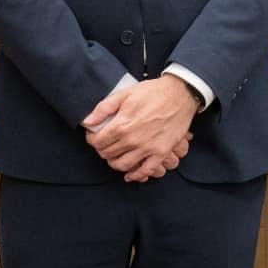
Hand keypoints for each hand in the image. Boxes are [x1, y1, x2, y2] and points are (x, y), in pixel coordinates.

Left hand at [83, 76, 198, 181]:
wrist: (180, 94)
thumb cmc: (153, 92)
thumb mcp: (125, 94)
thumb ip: (104, 108)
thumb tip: (87, 121)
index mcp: (122, 125)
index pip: (98, 141)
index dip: (92, 139)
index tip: (94, 136)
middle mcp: (133, 139)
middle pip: (108, 154)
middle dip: (102, 149)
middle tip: (104, 144)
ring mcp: (148, 148)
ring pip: (122, 165)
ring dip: (114, 163)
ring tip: (114, 157)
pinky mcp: (161, 152)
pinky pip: (146, 170)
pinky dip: (136, 175)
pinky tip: (130, 174)